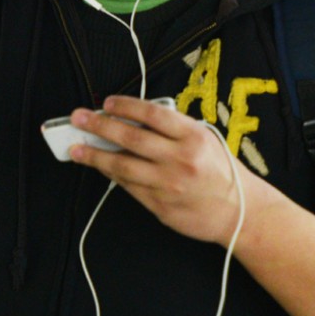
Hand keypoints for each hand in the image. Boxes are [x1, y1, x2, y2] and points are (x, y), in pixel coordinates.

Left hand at [67, 95, 248, 246]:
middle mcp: (179, 159)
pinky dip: (111, 174)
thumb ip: (171, 129)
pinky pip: (128, 186)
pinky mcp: (159, 206)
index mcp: (193, 137)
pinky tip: (99, 166)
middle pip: (129, 137)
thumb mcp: (204, 140)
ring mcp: (168, 185)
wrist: (239, 213)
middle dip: (98, 126)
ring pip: (121, 165)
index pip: (151, 114)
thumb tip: (130, 119)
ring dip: (94, 155)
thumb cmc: (219, 171)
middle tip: (78, 118)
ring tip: (75, 149)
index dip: (125, 105)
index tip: (106, 102)